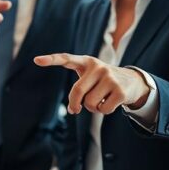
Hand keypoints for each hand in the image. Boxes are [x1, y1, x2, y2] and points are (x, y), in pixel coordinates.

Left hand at [34, 53, 149, 114]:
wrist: (132, 81)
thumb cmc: (103, 81)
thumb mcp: (91, 78)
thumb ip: (79, 89)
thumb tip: (73, 109)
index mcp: (86, 62)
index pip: (66, 58)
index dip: (51, 60)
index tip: (36, 60)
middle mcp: (98, 67)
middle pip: (77, 91)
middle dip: (75, 104)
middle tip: (75, 109)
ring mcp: (110, 78)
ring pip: (90, 103)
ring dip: (92, 108)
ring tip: (100, 100)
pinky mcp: (120, 90)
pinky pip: (102, 109)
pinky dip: (104, 111)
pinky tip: (111, 102)